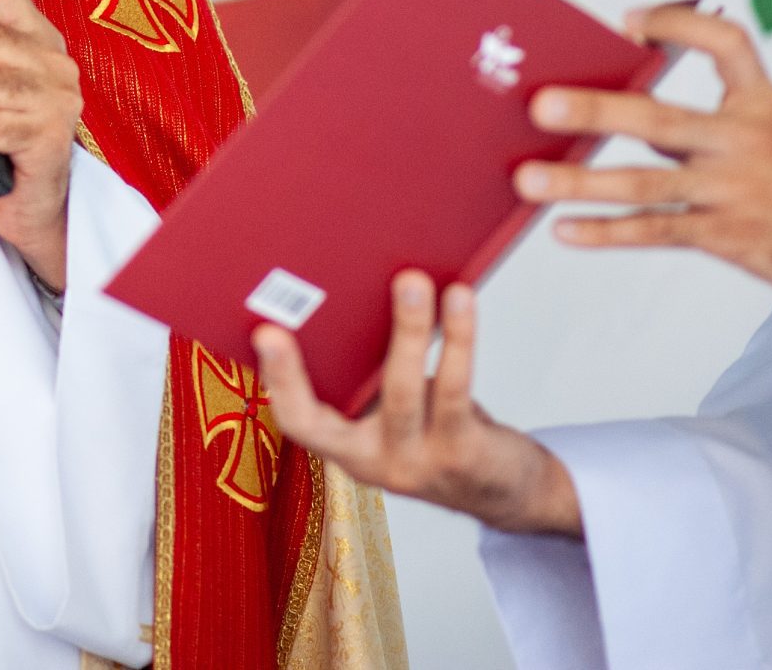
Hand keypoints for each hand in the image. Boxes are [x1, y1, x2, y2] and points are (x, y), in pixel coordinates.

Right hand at [257, 271, 582, 536]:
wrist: (508, 491)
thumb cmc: (443, 430)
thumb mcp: (397, 411)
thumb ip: (372, 374)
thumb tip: (357, 291)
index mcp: (347, 449)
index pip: (297, 422)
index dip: (276, 381)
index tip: (263, 333)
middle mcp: (374, 464)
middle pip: (323, 423)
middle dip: (297, 370)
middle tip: (286, 316)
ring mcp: (417, 464)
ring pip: (401, 392)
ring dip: (405, 329)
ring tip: (411, 281)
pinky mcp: (463, 454)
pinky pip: (454, 389)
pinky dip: (458, 338)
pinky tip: (458, 299)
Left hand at [516, 5, 771, 311]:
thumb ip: (716, 122)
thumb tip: (633, 116)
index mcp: (765, 105)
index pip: (724, 43)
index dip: (676, 24)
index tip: (628, 21)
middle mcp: (747, 143)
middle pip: (657, 119)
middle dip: (594, 111)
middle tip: (540, 104)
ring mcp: (735, 191)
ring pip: (644, 183)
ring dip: (579, 181)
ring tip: (528, 179)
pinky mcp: (731, 237)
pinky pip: (657, 231)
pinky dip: (607, 232)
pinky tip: (566, 231)